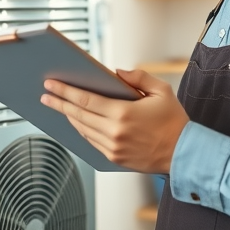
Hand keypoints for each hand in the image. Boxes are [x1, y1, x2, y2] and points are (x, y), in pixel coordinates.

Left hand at [40, 69, 188, 173]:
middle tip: (45, 95)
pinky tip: (77, 121)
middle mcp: (114, 132)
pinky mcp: (114, 158)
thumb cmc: (174, 121)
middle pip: (78, 115)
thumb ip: (138, 77)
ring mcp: (113, 148)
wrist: (184, 153)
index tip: (50, 84)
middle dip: (59, 103)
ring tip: (58, 106)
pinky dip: (81, 129)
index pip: (85, 100)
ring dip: (68, 117)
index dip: (65, 91)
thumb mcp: (161, 90)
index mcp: (123, 114)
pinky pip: (91, 141)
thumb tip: (116, 72)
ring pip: (82, 129)